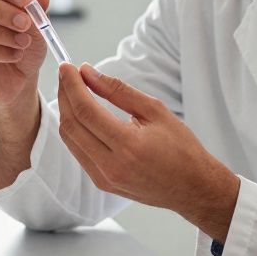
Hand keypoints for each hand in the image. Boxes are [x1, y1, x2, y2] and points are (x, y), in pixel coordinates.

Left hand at [55, 63, 239, 240]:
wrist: (192, 188)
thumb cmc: (181, 148)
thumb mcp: (155, 110)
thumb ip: (118, 91)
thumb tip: (89, 73)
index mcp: (128, 146)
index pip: (86, 111)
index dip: (72, 86)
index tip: (67, 67)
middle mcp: (111, 166)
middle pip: (72, 125)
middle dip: (64, 95)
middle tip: (66, 74)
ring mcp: (104, 179)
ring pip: (70, 140)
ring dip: (66, 112)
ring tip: (71, 90)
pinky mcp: (102, 184)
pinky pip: (78, 152)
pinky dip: (75, 130)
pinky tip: (80, 114)